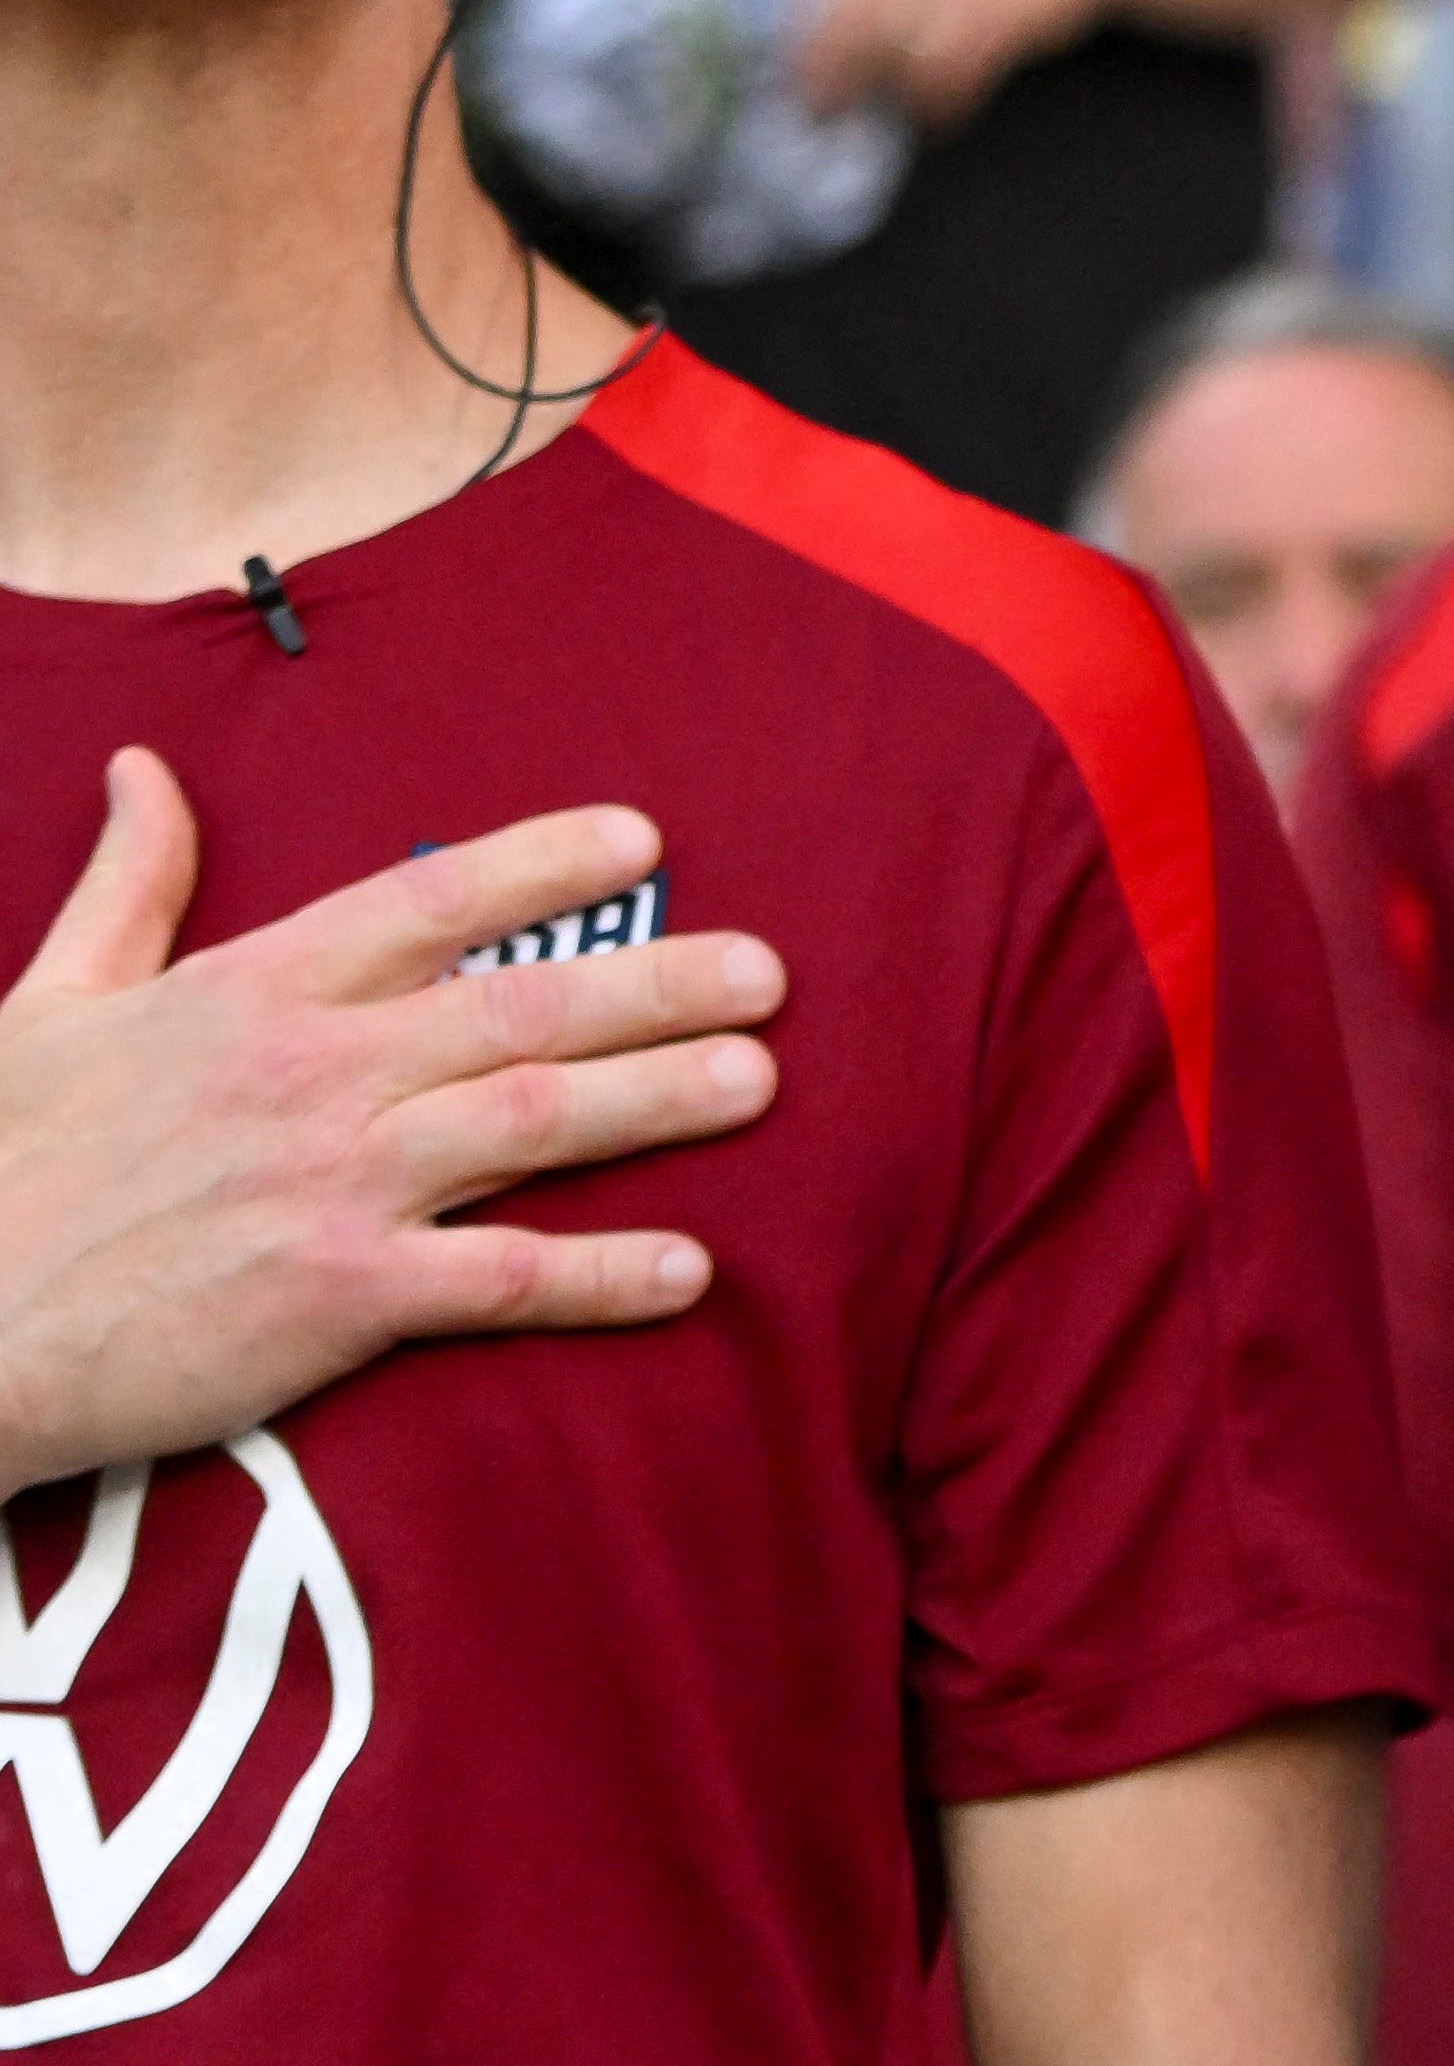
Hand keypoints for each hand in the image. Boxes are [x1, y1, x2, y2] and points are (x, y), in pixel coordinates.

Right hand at [0, 766, 781, 1496]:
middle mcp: (314, 1072)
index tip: (647, 839)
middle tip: (769, 975)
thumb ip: (129, 887)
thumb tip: (142, 768)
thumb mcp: (51, 1000)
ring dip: (662, 1100)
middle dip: (661, 983)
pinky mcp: (337, 1296)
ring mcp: (333, 1183)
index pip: (427, 900)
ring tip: (761, 1081)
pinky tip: (690, 1270)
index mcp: (252, 991)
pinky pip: (501, 1279)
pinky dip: (602, 1274)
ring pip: (537, 1120)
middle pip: (524, 1006)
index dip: (544, 862)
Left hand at [791, 0, 1129, 129]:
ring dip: (887, 92)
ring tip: (890, 113)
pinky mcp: (1001, 16)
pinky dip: (941, 102)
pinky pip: (954, 73)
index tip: (793, 77)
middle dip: (832, 77)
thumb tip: (834, 26)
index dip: (805, 41)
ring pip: (899, 53)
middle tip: (823, 113)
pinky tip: (940, 116)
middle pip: (853, 27)